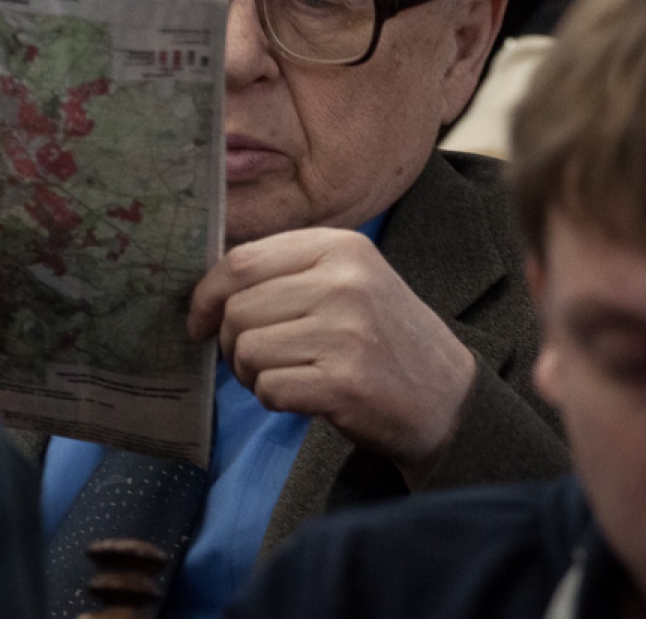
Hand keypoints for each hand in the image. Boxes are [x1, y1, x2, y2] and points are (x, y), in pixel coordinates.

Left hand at [189, 227, 476, 484]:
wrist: (446, 396)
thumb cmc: (384, 338)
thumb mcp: (350, 281)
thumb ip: (288, 273)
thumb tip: (208, 289)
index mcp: (341, 248)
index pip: (242, 260)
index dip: (206, 294)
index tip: (199, 320)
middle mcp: (344, 282)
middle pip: (238, 309)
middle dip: (231, 343)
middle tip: (257, 359)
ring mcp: (346, 331)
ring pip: (247, 350)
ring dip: (252, 374)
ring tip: (289, 375)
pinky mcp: (344, 381)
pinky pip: (269, 388)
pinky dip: (274, 398)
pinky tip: (305, 395)